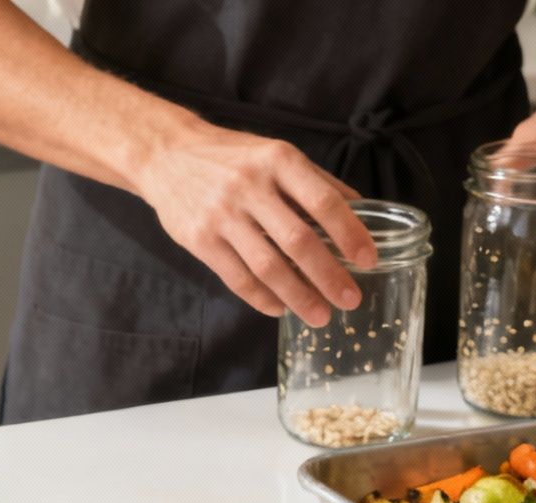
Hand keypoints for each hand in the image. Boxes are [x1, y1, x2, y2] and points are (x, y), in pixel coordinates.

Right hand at [130, 119, 376, 325]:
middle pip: (299, 240)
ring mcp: (222, 214)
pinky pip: (238, 278)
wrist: (167, 154)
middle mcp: (250, 185)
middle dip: (329, 275)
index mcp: (278, 160)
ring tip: (320, 315)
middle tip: (350, 299)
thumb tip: (362, 212)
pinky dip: (263, 298)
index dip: (350, 233)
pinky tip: (281, 307)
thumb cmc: (232, 157)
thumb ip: (316, 183)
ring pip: (268, 266)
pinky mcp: (200, 239)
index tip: (367, 259)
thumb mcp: (275, 154)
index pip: (323, 202)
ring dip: (299, 296)